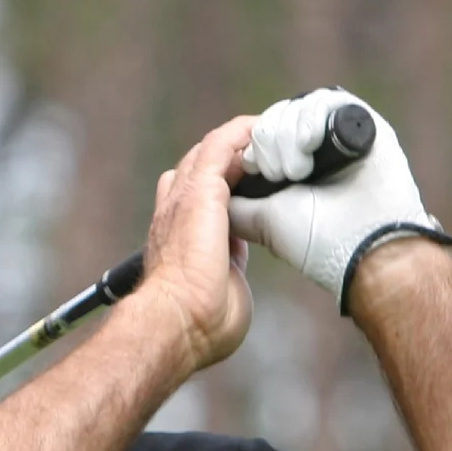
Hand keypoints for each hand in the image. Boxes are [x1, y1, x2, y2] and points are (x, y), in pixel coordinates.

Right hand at [140, 115, 254, 374]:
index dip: (227, 187)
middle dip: (236, 156)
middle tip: (273, 151)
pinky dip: (246, 131)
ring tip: (275, 133)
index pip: (200, 199)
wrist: (178, 321)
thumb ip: (230, 270)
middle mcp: (176, 211)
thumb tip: (235, 265)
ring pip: (213, 148)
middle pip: (203, 166)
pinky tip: (269, 126)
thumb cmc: (200, 324)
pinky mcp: (200, 190)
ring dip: (243, 139)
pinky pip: (225, 143)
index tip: (255, 185)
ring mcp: (185, 198)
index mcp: (179, 238)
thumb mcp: (222, 292)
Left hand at [228, 88, 450, 310]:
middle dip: (268, 141)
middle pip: (277, 121)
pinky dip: (312, 117)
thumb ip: (237, 202)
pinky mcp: (365, 126)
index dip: (250, 144)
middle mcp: (314, 153)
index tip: (250, 161)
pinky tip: (308, 142)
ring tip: (295, 169)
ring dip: (288, 133)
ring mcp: (339, 139)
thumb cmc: (317, 242)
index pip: (260, 139)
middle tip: (277, 171)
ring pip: (299, 110)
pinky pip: (329, 102)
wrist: (364, 250)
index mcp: (290, 172)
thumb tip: (210, 186)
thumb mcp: (262, 221)